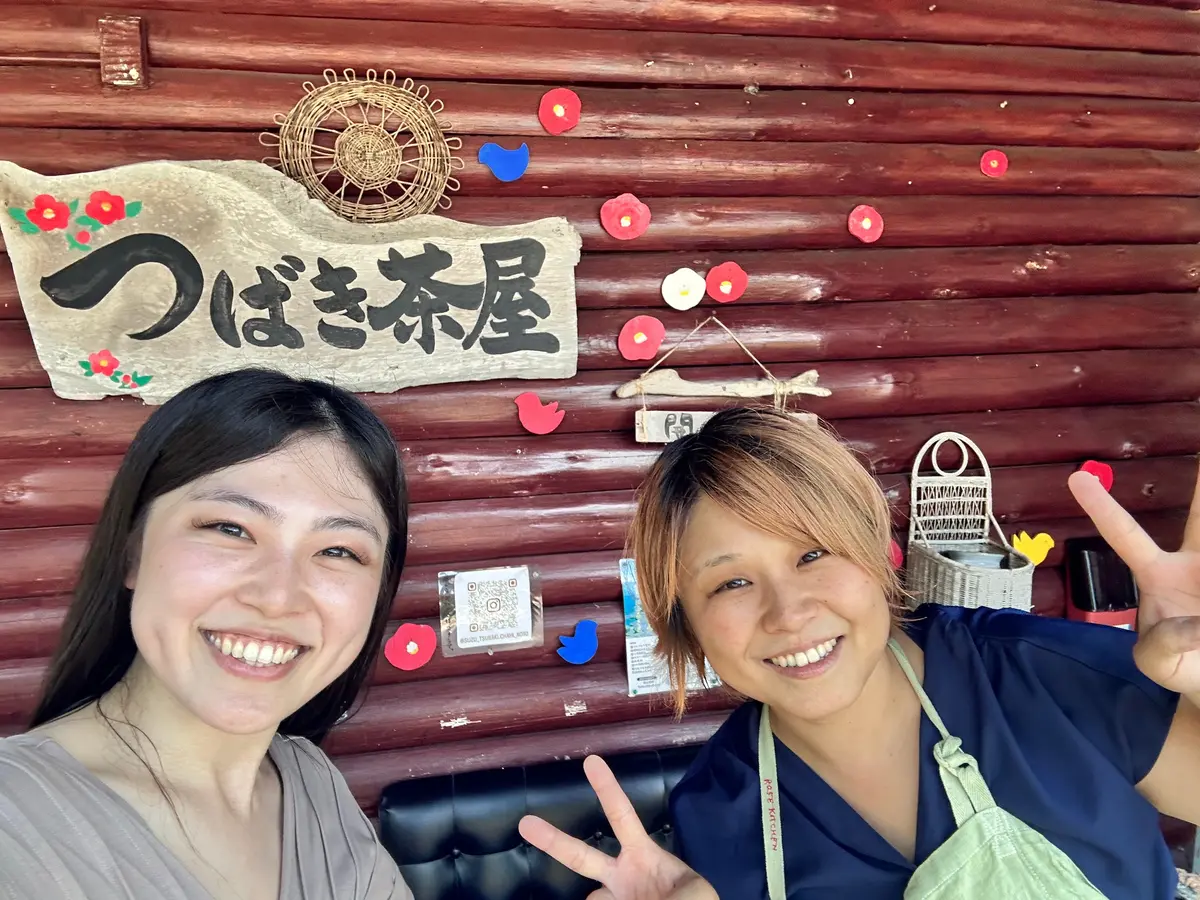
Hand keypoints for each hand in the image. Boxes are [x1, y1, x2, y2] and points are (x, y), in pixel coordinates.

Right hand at [518, 755, 716, 899]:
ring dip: (601, 898)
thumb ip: (669, 888)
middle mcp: (623, 877)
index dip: (607, 790)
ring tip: (631, 896)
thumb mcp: (693, 893)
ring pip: (593, 897)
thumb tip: (604, 890)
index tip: (591, 760)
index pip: (622, 817)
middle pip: (581, 857)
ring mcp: (615, 897)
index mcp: (644, 858)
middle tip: (524, 822)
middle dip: (553, 840)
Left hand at [1068, 458, 1199, 695]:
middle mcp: (1193, 564)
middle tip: (1199, 444)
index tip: (1076, 477)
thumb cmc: (1181, 667)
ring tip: (1199, 586)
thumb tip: (1194, 628)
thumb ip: (1160, 649)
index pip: (1124, 536)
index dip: (1101, 507)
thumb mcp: (1156, 662)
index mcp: (1158, 575)